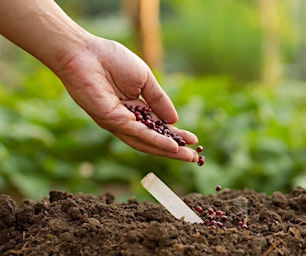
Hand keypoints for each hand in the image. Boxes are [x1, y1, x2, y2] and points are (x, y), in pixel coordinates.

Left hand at [55, 36, 198, 161]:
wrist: (85, 52)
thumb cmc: (111, 60)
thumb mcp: (145, 79)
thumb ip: (159, 100)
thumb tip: (174, 120)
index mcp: (133, 109)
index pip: (157, 127)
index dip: (175, 135)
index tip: (194, 141)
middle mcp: (124, 120)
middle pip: (152, 140)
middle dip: (174, 150)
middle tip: (194, 158)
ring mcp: (116, 122)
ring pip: (146, 142)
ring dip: (168, 151)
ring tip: (188, 156)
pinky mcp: (110, 120)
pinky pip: (137, 133)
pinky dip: (156, 140)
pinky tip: (171, 146)